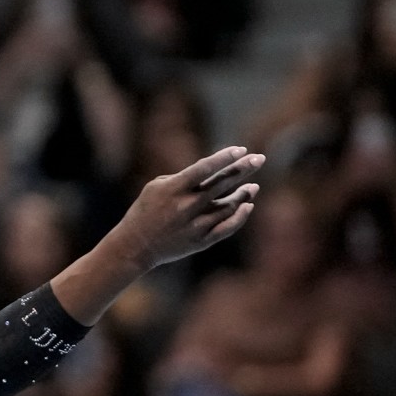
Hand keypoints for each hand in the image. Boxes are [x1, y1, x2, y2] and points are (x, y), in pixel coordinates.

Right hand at [112, 146, 263, 270]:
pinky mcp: (201, 241)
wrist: (135, 245)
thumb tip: (215, 170)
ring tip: (253, 186)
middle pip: (222, 183)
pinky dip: (241, 216)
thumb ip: (184, 177)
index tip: (241, 149)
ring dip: (244, 194)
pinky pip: (228, 227)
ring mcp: (195, 225)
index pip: (205, 168)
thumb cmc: (146, 210)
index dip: (225, 157)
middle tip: (259, 158)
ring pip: (229, 206)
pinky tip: (248, 205)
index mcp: (173, 189)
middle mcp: (187, 206)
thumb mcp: (156, 186)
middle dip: (243, 168)